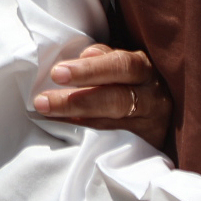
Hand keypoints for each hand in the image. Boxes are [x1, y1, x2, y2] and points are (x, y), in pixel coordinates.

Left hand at [32, 43, 173, 147]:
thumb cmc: (131, 81)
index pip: (121, 66)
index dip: (90, 69)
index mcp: (145, 69)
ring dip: (75, 120)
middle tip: (43, 101)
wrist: (157, 114)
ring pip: (112, 125)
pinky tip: (62, 129)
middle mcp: (153, 98)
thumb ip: (104, 58)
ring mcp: (150, 126)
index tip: (57, 73)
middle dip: (77, 100)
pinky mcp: (145, 147)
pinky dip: (85, 135)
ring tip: (46, 114)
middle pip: (118, 100)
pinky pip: (112, 143)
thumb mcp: (123, 65)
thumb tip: (86, 53)